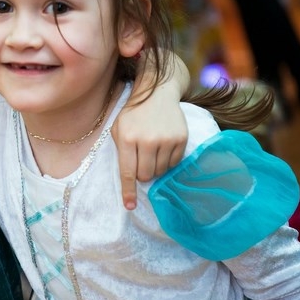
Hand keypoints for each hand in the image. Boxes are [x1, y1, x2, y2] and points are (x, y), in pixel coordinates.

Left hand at [113, 52, 188, 208]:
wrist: (157, 93)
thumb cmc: (132, 115)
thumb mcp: (118, 130)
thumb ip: (121, 153)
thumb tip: (131, 179)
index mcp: (127, 138)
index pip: (127, 172)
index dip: (128, 192)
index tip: (130, 207)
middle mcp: (147, 140)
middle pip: (146, 175)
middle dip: (142, 175)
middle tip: (140, 162)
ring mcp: (166, 140)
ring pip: (161, 171)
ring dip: (155, 167)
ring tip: (151, 151)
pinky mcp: (181, 139)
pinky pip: (174, 164)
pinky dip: (167, 161)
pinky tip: (162, 148)